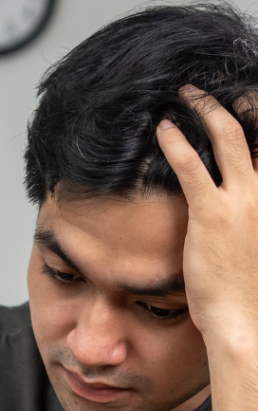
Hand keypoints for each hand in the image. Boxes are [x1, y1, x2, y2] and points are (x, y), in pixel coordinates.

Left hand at [156, 86, 257, 347]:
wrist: (246, 320)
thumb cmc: (248, 288)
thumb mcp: (256, 242)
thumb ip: (250, 215)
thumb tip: (237, 203)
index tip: (245, 100)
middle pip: (257, 130)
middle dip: (233, 102)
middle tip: (206, 90)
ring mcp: (245, 200)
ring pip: (228, 137)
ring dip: (205, 109)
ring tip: (185, 95)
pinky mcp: (213, 213)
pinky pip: (191, 166)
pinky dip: (175, 142)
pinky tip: (163, 129)